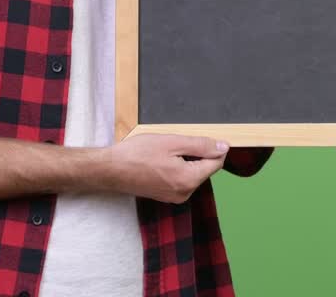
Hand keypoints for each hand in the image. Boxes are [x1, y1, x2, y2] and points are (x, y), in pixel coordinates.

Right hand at [101, 133, 226, 202]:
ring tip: (165, 153)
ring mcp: (175, 197)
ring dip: (186, 160)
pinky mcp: (166, 196)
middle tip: (174, 144)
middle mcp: (185, 193)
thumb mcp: (173, 142)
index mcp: (189, 180)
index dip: (212, 147)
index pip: (216, 163)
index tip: (195, 138)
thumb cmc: (138, 154)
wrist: (111, 170)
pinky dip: (177, 168)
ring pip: (193, 174)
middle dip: (196, 154)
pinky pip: (181, 179)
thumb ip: (201, 145)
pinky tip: (161, 161)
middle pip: (205, 169)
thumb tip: (224, 147)